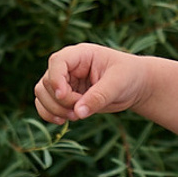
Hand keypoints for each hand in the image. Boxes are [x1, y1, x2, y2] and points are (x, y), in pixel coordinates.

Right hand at [34, 43, 150, 125]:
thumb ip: (98, 96)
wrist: (135, 86)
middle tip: (79, 112)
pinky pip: (45, 104)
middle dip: (60, 101)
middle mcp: (69, 66)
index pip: (57, 62)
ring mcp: (64, 81)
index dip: (56, 79)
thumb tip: (78, 112)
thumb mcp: (118, 84)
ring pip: (42, 93)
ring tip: (75, 117)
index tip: (64, 96)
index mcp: (81, 55)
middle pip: (47, 82)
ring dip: (53, 109)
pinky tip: (63, 121)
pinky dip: (49, 114)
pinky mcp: (65, 96)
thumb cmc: (129, 76)